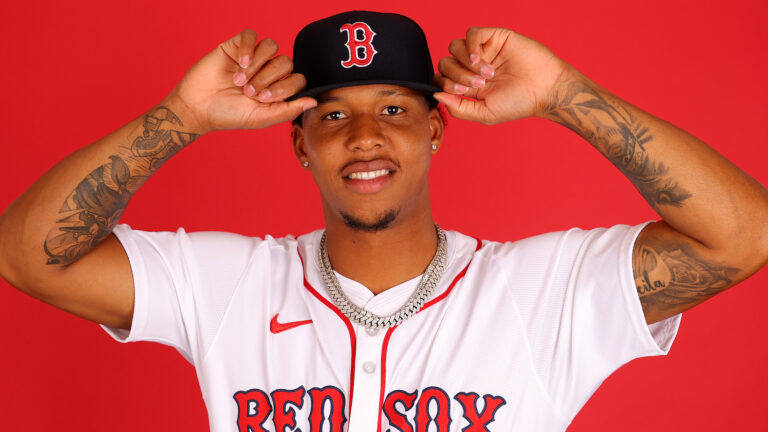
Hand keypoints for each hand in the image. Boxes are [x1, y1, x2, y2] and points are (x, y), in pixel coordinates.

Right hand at [166, 29, 316, 133]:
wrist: (199, 107)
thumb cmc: (230, 115)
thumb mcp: (262, 117)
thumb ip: (288, 110)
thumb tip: (314, 102)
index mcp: (278, 88)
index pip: (297, 79)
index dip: (285, 87)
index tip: (263, 99)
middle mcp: (268, 71)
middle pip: (286, 62)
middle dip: (269, 78)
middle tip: (249, 92)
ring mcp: (254, 57)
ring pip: (272, 46)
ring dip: (259, 65)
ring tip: (241, 81)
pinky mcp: (237, 46)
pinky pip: (252, 36)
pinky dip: (249, 49)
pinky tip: (241, 63)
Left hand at [434, 27, 569, 124]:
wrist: (544, 90)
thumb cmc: (518, 104)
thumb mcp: (483, 113)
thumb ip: (458, 108)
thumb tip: (436, 95)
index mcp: (468, 85)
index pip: (441, 78)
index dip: (445, 84)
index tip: (462, 93)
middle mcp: (472, 66)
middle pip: (445, 63)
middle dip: (457, 75)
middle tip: (479, 85)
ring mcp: (482, 50)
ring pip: (454, 47)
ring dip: (465, 63)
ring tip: (486, 74)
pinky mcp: (494, 37)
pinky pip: (471, 34)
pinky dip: (471, 47)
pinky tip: (481, 60)